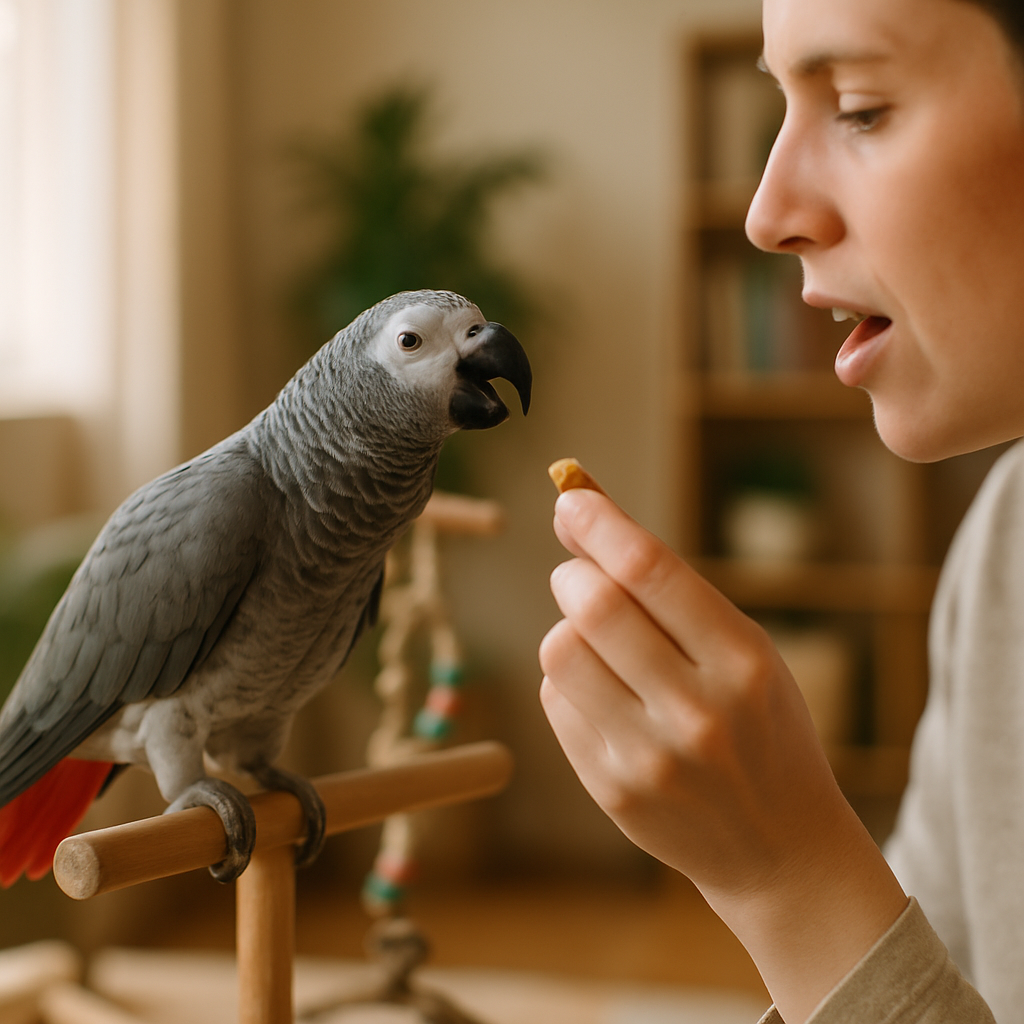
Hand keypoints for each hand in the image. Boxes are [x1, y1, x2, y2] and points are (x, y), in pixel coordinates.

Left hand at [539, 488, 907, 1021]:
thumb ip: (669, 591)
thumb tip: (581, 519)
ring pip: (559, 652)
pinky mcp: (611, 790)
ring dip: (565, 627)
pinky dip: (568, 681)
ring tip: (595, 638)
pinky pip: (556, 702)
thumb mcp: (745, 651)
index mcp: (743, 662)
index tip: (572, 497)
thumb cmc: (761, 726)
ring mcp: (649, 758)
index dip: (601, 523)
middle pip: (594, 606)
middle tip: (579, 574)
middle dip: (573, 573)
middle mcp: (697, 712)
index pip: (651, 571)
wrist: (778, 846)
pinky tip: (605, 694)